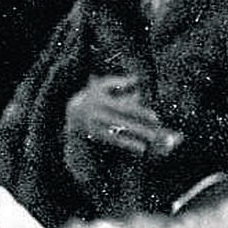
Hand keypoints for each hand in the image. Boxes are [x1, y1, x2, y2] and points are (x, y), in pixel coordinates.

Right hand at [64, 75, 180, 156]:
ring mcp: (95, 126)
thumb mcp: (102, 85)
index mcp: (102, 101)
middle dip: (139, 129)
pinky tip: (139, 148)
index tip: (155, 117)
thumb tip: (136, 79)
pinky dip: (126, 144)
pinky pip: (112, 141)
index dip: (140, 112)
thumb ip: (119, 81)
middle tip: (155, 134)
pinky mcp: (94, 135)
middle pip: (122, 123)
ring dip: (133, 141)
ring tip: (147, 146)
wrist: (71, 113)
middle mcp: (98, 115)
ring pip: (117, 134)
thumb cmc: (93, 96)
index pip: (125, 108)